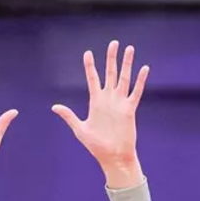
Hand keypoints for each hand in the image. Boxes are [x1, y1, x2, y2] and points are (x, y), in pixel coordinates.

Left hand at [52, 40, 147, 188]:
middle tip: (113, 43)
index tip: (88, 53)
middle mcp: (108, 99)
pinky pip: (136, 92)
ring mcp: (120, 103)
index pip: (93, 79)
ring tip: (129, 49)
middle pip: (110, 73)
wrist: (113, 157)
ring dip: (126, 64)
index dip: (90, 66)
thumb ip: (69, 116)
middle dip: (111, 58)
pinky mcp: (130, 109)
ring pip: (124, 78)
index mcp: (95, 102)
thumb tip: (55, 106)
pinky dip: (140, 80)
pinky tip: (144, 68)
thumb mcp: (80, 129)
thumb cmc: (97, 146)